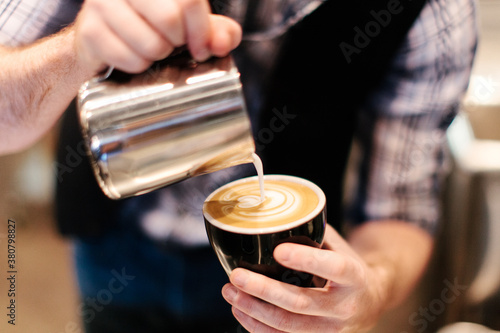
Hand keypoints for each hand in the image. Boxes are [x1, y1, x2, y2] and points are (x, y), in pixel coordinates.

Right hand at [74, 0, 241, 73]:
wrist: (102, 39)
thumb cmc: (150, 28)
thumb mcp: (190, 26)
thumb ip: (216, 31)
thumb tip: (221, 42)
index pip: (189, 0)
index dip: (201, 31)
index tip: (201, 47)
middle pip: (170, 19)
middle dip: (177, 42)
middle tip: (171, 45)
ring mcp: (103, 4)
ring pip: (151, 44)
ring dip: (157, 56)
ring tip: (151, 48)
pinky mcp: (90, 30)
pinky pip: (130, 60)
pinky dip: (138, 66)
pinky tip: (134, 55)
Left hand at [221, 225, 391, 331]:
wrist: (372, 301)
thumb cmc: (349, 268)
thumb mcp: (340, 246)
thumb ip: (313, 233)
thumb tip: (276, 217)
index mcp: (355, 277)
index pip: (334, 268)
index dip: (306, 260)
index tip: (278, 251)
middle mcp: (344, 307)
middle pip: (300, 302)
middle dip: (264, 289)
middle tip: (237, 275)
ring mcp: (330, 329)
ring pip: (287, 325)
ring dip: (254, 309)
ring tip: (230, 291)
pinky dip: (257, 326)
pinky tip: (240, 309)